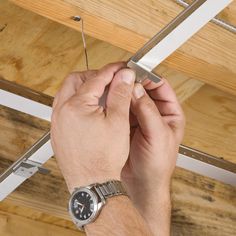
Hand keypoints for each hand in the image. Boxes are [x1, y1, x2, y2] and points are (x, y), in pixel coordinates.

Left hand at [51, 63, 134, 192]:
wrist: (93, 184)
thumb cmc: (105, 158)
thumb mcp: (118, 122)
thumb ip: (120, 94)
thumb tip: (125, 76)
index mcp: (75, 106)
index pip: (96, 78)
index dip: (112, 70)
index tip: (122, 69)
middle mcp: (61, 112)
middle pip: (76, 80)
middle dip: (94, 76)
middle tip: (110, 80)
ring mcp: (57, 122)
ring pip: (68, 93)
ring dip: (85, 89)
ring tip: (102, 94)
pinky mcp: (58, 132)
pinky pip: (65, 107)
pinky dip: (78, 102)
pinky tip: (91, 110)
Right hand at [121, 79, 184, 234]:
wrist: (142, 184)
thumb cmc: (157, 166)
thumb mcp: (158, 136)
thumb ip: (148, 112)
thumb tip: (138, 90)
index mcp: (170, 114)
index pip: (161, 87)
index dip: (149, 77)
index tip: (136, 71)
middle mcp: (155, 114)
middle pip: (144, 90)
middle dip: (133, 84)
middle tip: (121, 78)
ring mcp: (140, 119)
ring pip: (132, 98)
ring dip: (124, 93)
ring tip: (114, 87)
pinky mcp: (127, 124)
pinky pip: (122, 109)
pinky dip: (116, 104)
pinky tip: (110, 101)